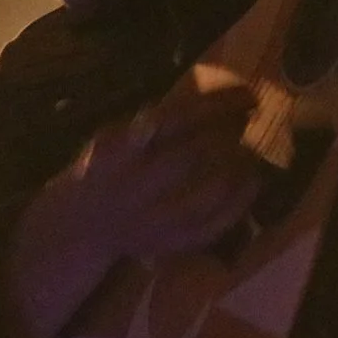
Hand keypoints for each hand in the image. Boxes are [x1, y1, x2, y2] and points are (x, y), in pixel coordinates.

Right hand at [74, 83, 264, 265]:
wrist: (85, 224)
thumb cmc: (107, 166)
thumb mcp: (114, 133)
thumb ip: (157, 119)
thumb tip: (216, 100)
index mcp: (121, 149)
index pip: (177, 120)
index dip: (217, 106)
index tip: (248, 94)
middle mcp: (136, 185)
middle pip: (194, 156)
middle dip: (229, 135)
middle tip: (249, 119)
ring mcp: (154, 220)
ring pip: (208, 195)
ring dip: (238, 169)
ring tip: (251, 150)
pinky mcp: (171, 244)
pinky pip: (213, 226)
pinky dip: (240, 203)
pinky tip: (253, 182)